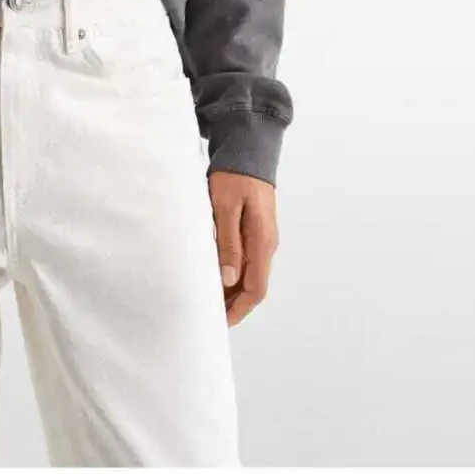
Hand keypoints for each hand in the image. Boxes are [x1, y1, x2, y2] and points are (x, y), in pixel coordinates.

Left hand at [208, 170, 278, 325]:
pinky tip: (214, 274)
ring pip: (249, 275)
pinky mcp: (255, 230)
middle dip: (233, 304)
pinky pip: (246, 260)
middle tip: (208, 315)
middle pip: (253, 286)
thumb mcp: (226, 208)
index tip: (220, 323)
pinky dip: (231, 273)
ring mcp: (262, 238)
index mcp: (262, 242)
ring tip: (207, 299)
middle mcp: (266, 245)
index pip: (255, 290)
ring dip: (231, 290)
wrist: (249, 150)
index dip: (239, 310)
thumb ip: (228, 243)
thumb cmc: (235, 177)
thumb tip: (229, 279)